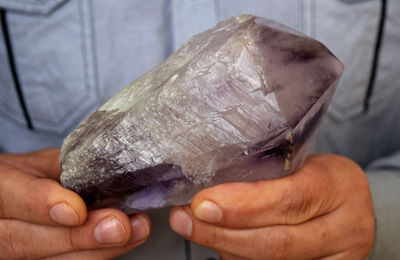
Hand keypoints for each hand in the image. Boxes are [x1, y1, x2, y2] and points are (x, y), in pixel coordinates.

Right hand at [0, 149, 150, 259]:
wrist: (9, 196)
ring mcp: (13, 251)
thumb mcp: (40, 164)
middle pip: (27, 240)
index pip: (9, 198)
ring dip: (97, 249)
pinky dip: (97, 253)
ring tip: (134, 230)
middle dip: (78, 236)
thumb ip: (66, 169)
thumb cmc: (26, 177)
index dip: (41, 204)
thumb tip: (109, 170)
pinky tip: (125, 240)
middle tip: (119, 226)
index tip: (77, 209)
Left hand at [170, 154, 374, 258]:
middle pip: (278, 241)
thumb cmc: (315, 175)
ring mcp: (340, 258)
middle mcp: (346, 226)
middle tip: (184, 221)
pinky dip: (240, 257)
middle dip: (222, 234)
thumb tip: (205, 191)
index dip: (241, 207)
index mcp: (338, 185)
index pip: (288, 199)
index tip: (200, 205)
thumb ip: (261, 176)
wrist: (346, 201)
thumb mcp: (298, 162)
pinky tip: (220, 242)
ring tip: (194, 229)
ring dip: (226, 247)